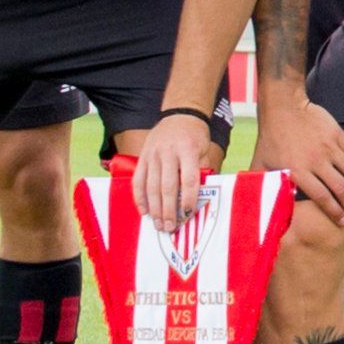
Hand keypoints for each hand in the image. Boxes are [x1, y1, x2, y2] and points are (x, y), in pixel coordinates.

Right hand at [136, 113, 219, 227]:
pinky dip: (140, 198)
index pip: (188, 178)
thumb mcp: (204, 149)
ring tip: (159, 225)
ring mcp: (152, 154)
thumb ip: (202, 171)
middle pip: (167, 186)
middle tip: (171, 227)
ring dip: (155, 209)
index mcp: (187, 149)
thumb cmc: (195, 136)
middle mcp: (168, 152)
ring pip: (152, 186)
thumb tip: (201, 199)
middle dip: (169, 210)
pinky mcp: (142, 157)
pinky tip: (144, 212)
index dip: (188, 198)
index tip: (188, 214)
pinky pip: (138, 180)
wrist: (179, 115)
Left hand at [258, 98, 343, 229]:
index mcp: (298, 170)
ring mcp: (329, 147)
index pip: (322, 197)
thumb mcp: (260, 163)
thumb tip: (255, 204)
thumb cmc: (270, 138)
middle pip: (341, 189)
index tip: (343, 223)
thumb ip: (261, 185)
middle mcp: (316, 161)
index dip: (334, 211)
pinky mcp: (338, 135)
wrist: (283, 106)